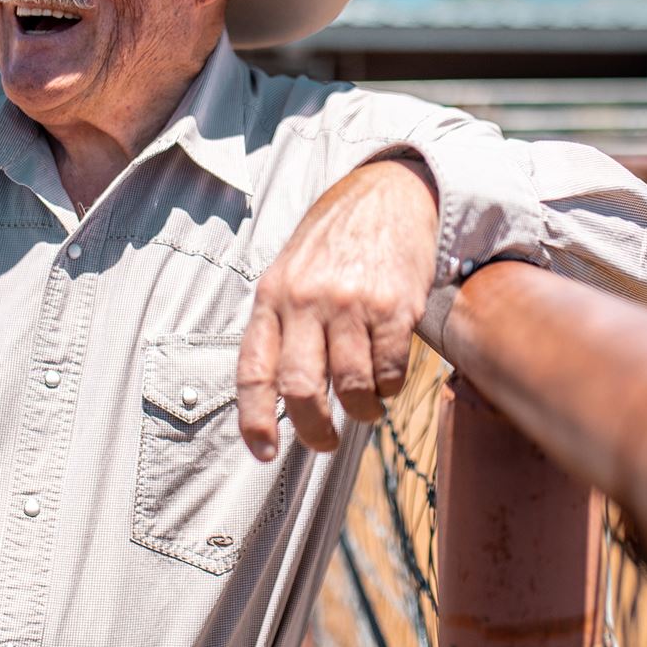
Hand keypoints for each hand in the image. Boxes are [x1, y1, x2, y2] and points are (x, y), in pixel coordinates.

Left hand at [237, 156, 439, 456]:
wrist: (389, 194)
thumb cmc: (335, 243)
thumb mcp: (290, 272)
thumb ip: (281, 325)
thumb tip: (279, 398)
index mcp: (272, 297)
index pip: (253, 371)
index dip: (254, 420)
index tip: (264, 451)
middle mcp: (306, 300)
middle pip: (300, 388)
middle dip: (312, 429)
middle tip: (323, 441)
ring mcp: (350, 303)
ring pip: (350, 386)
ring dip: (360, 411)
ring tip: (365, 409)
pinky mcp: (393, 306)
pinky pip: (389, 369)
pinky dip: (389, 388)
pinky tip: (388, 380)